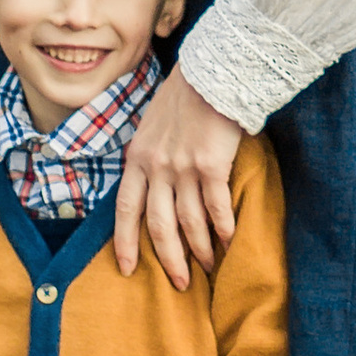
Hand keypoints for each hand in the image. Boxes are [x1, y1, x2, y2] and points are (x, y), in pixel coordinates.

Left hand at [115, 66, 242, 286]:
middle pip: (158, 225)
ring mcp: (183, 168)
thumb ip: (149, 154)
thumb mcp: (152, 125)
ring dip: (201, 248)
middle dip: (169, 258)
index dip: (124, 242)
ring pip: (189, 222)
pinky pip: (216, 207)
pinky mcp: (211, 165)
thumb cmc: (185, 95)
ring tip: (210, 266)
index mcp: (137, 158)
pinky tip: (230, 242)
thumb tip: (152, 182)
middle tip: (180, 283)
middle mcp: (156, 167)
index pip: (125, 210)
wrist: (212, 72)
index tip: (127, 269)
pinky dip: (224, 228)